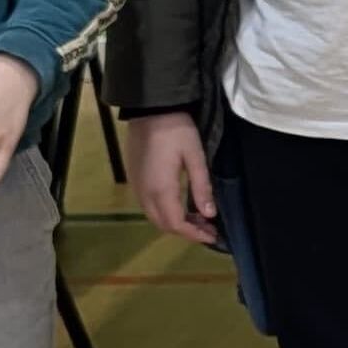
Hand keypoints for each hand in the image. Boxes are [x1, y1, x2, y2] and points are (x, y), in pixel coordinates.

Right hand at [124, 111, 217, 245]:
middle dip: (186, 231)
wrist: (150, 110)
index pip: (176, 224)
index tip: (213, 237)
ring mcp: (136, 186)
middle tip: (209, 229)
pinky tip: (181, 205)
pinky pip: (148, 205)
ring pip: (154, 216)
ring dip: (175, 222)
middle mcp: (144, 193)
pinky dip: (165, 211)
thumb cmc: (177, 131)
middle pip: (163, 224)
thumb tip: (209, 215)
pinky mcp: (134, 179)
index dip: (194, 234)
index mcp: (160, 190)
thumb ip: (201, 187)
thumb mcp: (195, 157)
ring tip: (199, 219)